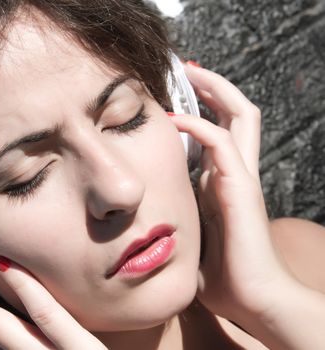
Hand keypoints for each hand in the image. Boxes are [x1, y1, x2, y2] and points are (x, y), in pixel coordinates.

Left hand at [171, 62, 294, 320]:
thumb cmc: (223, 277)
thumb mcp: (191, 238)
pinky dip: (197, 125)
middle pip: (237, 113)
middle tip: (187, 68)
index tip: (174, 94)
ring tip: (189, 71)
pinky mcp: (241, 188)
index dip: (202, 108)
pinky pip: (221, 143)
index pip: (220, 130)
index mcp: (223, 182)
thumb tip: (148, 219)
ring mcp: (241, 177)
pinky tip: (173, 120)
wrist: (254, 302)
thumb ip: (177, 221)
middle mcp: (235, 173)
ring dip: (214, 90)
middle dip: (213, 87)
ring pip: (238, 116)